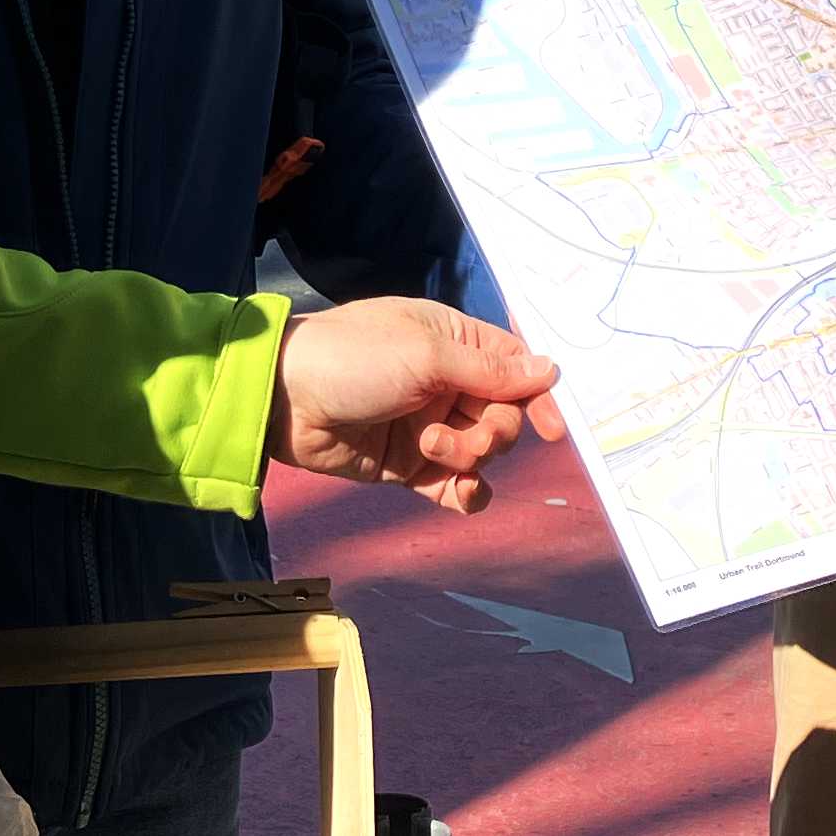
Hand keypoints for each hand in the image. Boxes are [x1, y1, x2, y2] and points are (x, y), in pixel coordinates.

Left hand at [267, 299, 564, 509]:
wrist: (285, 400)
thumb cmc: (354, 357)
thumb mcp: (425, 355)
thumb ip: (489, 371)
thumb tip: (550, 370)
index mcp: (453, 341)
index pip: (514, 367)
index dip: (536, 396)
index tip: (551, 430)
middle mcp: (447, 382)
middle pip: (503, 415)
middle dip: (492, 431)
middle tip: (457, 434)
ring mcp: (429, 425)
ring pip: (482, 452)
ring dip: (469, 458)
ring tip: (429, 450)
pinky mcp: (411, 466)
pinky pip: (456, 486)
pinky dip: (466, 493)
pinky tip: (459, 494)